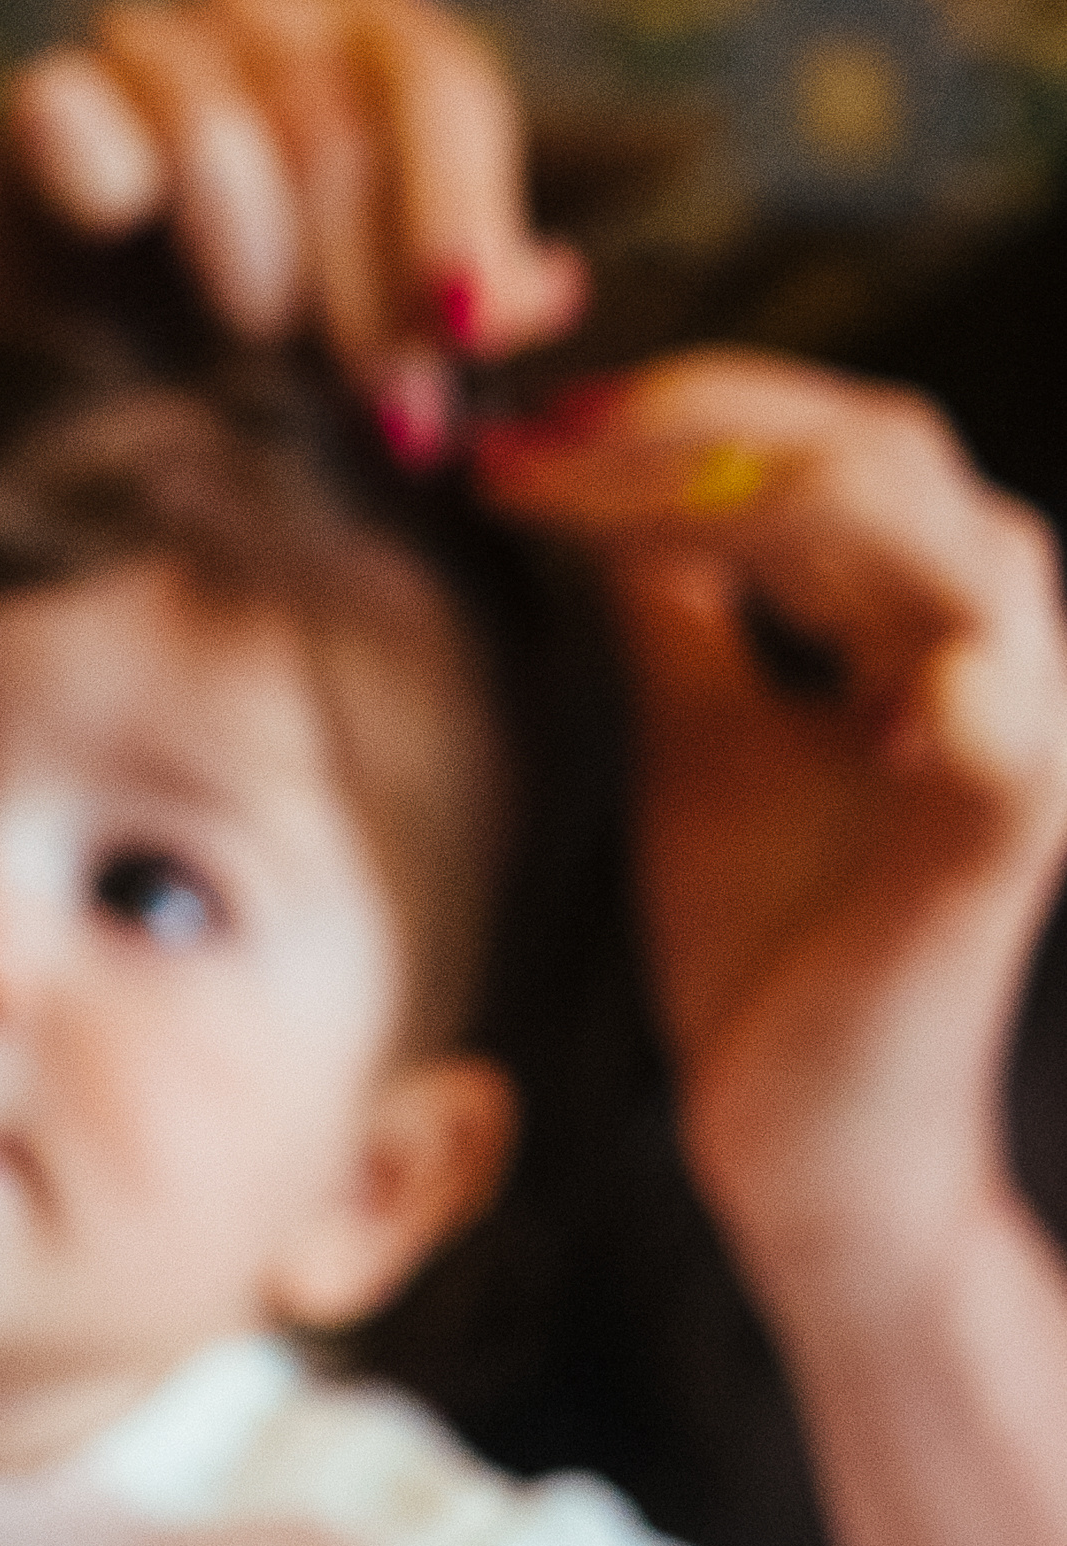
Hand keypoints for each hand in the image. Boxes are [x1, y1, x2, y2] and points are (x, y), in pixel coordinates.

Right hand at [0, 0, 586, 448]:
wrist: (104, 401)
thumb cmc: (282, 365)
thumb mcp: (400, 343)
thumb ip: (473, 307)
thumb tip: (549, 291)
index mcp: (383, 41)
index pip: (443, 87)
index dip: (458, 212)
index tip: (459, 333)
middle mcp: (271, 13)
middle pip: (334, 118)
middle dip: (363, 281)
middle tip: (380, 411)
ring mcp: (151, 41)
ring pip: (218, 124)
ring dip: (252, 253)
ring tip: (256, 342)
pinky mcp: (44, 99)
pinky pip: (72, 105)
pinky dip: (106, 170)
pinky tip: (125, 224)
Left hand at [476, 355, 1066, 1327]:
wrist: (803, 1138)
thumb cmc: (766, 937)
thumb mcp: (693, 723)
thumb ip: (674, 598)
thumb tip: (592, 471)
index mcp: (938, 618)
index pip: (837, 441)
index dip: (686, 408)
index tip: (527, 423)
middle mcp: (1004, 650)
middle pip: (876, 442)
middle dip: (691, 421)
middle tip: (532, 442)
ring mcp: (1022, 729)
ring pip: (916, 513)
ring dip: (730, 479)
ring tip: (577, 496)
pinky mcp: (1008, 822)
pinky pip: (974, 678)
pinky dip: (850, 605)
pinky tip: (686, 572)